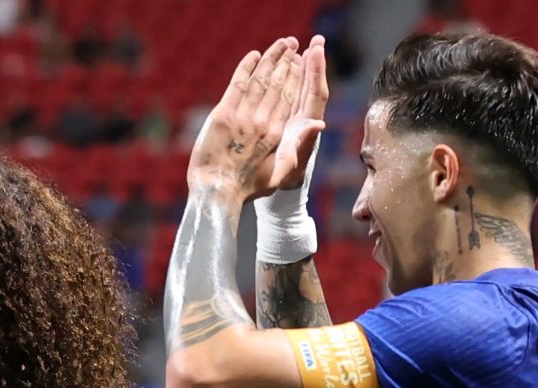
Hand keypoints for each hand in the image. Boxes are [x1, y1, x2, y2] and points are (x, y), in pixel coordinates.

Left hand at [187, 38, 322, 199]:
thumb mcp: (281, 171)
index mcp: (278, 133)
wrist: (217, 194)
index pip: (292, 96)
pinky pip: (237, 85)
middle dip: (286, 61)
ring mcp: (241, 118)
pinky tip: (254, 55)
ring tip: (280, 44)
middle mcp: (262, 122)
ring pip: (260, 81)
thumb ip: (299, 144)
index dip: (299, 75)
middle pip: (278, 84)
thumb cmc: (249, 187)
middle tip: (292, 43)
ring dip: (270, 59)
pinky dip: (246, 68)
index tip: (305, 58)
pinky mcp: (221, 116)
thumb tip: (320, 123)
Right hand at [273, 35, 328, 190]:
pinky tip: (284, 72)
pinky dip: (287, 84)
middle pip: (310, 88)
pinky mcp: (283, 128)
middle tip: (314, 41)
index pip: (316, 94)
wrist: (278, 198)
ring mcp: (294, 124)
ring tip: (298, 49)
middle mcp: (304, 123)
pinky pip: (287, 101)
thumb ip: (305, 144)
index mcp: (307, 128)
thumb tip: (319, 124)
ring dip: (300, 71)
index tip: (315, 50)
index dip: (316, 71)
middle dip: (313, 64)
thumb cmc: (285, 185)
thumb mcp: (293, 165)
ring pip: (299, 92)